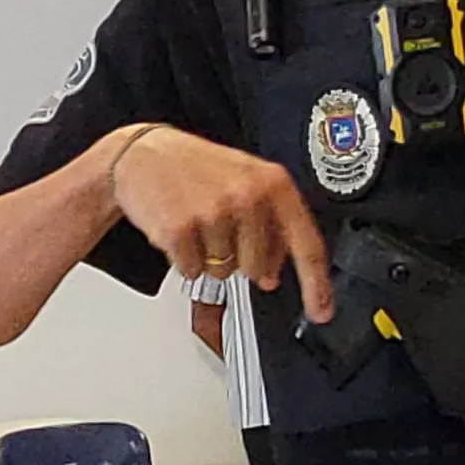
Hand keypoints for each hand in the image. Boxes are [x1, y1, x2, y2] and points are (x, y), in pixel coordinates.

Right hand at [106, 125, 335, 320]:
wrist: (143, 154)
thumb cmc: (197, 168)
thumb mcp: (245, 182)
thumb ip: (269, 225)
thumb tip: (272, 275)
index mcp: (273, 182)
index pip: (306, 243)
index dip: (316, 284)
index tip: (321, 310)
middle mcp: (247, 196)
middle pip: (258, 267)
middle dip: (240, 259)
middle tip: (220, 228)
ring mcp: (214, 212)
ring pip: (223, 271)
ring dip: (208, 255)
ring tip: (197, 221)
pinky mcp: (181, 229)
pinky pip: (192, 270)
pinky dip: (184, 258)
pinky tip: (180, 227)